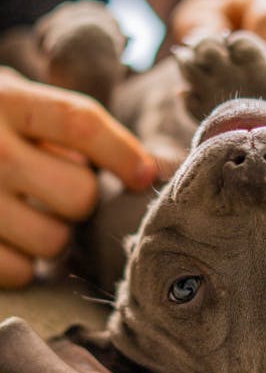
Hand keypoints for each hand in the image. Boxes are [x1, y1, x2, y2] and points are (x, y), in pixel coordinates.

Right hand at [0, 68, 155, 287]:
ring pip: (54, 241)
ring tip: (28, 215)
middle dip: (79, 199)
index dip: (122, 152)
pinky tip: (5, 239)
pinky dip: (21, 264)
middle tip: (57, 191)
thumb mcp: (9, 100)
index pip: (79, 123)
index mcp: (5, 101)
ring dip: (53, 235)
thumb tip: (143, 168)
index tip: (144, 175)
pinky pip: (19, 272)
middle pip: (79, 193)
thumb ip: (60, 121)